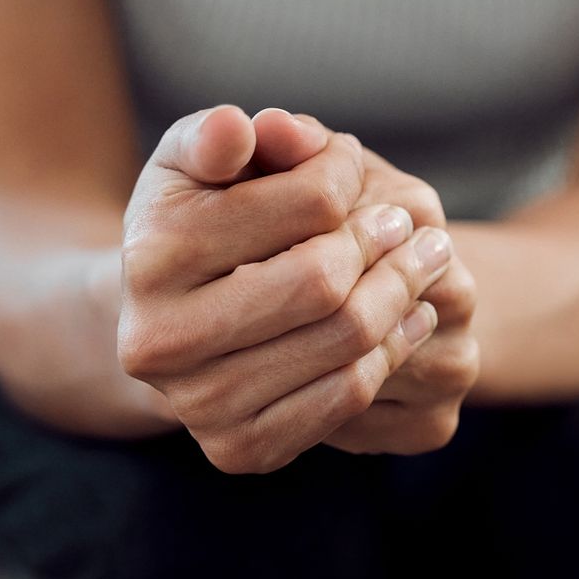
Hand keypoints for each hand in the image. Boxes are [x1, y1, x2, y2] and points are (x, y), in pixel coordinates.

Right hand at [116, 105, 455, 473]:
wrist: (166, 321)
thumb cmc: (196, 218)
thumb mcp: (199, 161)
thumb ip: (222, 135)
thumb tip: (243, 128)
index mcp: (151, 253)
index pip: (306, 202)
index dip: (345, 172)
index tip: (354, 161)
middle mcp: (159, 341)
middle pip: (325, 281)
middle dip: (386, 243)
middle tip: (412, 224)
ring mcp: (197, 405)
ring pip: (345, 342)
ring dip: (405, 294)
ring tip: (427, 261)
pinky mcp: (238, 450)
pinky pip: (346, 399)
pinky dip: (393, 351)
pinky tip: (411, 317)